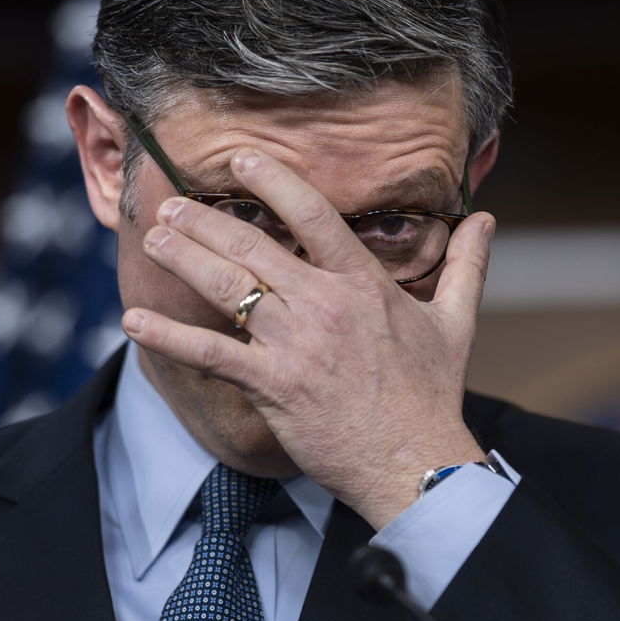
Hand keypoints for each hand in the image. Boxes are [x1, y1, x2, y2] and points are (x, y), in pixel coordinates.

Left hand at [121, 147, 493, 528]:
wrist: (414, 461)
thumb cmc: (431, 394)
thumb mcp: (457, 323)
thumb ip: (467, 265)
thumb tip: (487, 219)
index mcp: (363, 284)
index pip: (315, 215)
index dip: (275, 182)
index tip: (243, 159)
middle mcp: (324, 304)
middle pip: (254, 246)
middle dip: (207, 221)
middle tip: (173, 205)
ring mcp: (294, 343)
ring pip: (227, 287)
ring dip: (185, 258)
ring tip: (154, 238)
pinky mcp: (272, 384)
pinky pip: (209, 353)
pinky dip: (168, 335)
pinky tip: (132, 320)